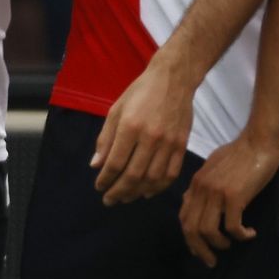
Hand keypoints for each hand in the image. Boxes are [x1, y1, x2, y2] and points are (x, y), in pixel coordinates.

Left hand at [90, 54, 193, 204]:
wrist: (174, 78)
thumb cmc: (141, 92)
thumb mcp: (116, 110)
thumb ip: (106, 139)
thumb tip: (96, 166)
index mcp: (130, 127)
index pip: (115, 163)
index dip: (105, 180)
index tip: (99, 187)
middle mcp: (150, 137)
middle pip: (133, 175)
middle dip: (118, 192)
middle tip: (109, 200)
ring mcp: (168, 142)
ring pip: (152, 179)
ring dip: (137, 193)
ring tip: (126, 198)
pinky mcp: (182, 144)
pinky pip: (171, 173)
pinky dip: (159, 187)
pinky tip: (148, 192)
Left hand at [180, 129, 278, 266]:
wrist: (259, 140)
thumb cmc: (241, 151)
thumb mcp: (214, 165)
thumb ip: (203, 183)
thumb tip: (194, 198)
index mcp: (196, 183)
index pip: (184, 217)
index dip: (190, 238)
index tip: (199, 249)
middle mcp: (201, 189)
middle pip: (191, 229)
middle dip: (200, 250)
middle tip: (211, 261)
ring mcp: (217, 193)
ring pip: (208, 231)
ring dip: (219, 244)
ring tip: (231, 245)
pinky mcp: (234, 196)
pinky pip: (232, 226)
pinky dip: (240, 235)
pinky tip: (250, 234)